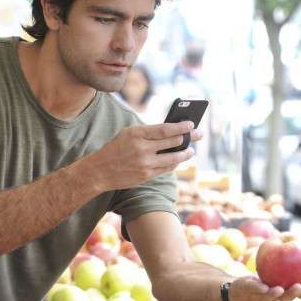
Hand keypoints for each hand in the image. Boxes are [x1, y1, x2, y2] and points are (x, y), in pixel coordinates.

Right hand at [89, 122, 203, 190]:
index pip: (165, 129)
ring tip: (191, 150)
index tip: (191, 124)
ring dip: (185, 153)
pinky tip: (179, 159)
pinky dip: (175, 163)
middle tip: (199, 134)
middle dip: (189, 137)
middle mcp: (142, 148)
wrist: (101, 170)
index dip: (181, 127)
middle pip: (172, 142)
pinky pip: (166, 168)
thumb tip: (172, 130)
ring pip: (173, 158)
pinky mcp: (146, 175)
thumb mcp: (129, 133)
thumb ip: (148, 132)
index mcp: (137, 133)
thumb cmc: (117, 148)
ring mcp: (145, 163)